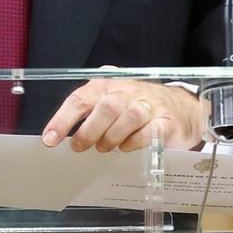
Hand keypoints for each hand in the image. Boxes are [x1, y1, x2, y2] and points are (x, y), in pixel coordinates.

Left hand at [43, 69, 205, 152]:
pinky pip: (149, 131)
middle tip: (80, 147)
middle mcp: (129, 91)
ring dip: (112, 137)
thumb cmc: (139, 106)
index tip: (50, 139)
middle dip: (89, 131)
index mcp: (109, 85)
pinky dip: (134, 142)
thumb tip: (59, 134)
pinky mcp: (166, 121)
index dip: (63, 120)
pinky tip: (127, 147)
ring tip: (106, 147)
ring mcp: (149, 105)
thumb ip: (89, 111)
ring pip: (128, 116)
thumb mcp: (112, 101)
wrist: (183, 109)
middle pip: (106, 106)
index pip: (82, 98)